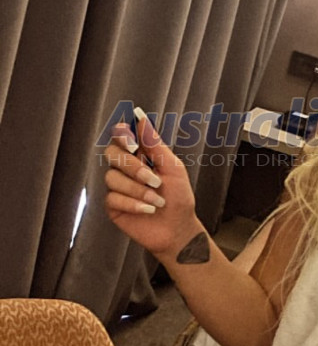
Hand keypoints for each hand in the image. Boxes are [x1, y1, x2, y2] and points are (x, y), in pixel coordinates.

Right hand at [102, 114, 202, 258]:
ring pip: (112, 177)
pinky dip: (134, 204)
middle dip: (133, 167)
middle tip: (155, 180)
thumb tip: (140, 118)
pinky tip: (149, 210)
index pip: (121, 134)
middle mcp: (125, 167)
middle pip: (111, 153)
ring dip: (139, 190)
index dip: (122, 135)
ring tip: (158, 201)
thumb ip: (155, 144)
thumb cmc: (178, 197)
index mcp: (140, 154)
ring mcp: (117, 186)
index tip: (133, 144)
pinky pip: (113, 198)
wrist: (178, 228)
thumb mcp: (172, 167)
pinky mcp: (113, 205)